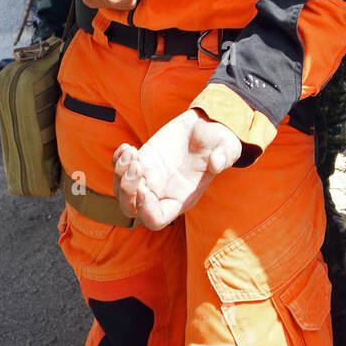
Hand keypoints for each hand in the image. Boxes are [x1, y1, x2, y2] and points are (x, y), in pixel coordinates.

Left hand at [113, 109, 242, 228]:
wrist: (208, 126)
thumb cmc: (219, 142)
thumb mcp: (228, 147)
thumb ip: (225, 156)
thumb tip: (216, 163)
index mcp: (181, 199)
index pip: (155, 220)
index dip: (145, 210)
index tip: (144, 188)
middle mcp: (162, 193)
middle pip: (131, 209)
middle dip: (126, 190)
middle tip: (136, 165)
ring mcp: (149, 178)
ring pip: (122, 190)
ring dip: (119, 173)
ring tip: (130, 152)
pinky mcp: (142, 160)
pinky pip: (120, 169)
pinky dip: (117, 161)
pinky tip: (127, 148)